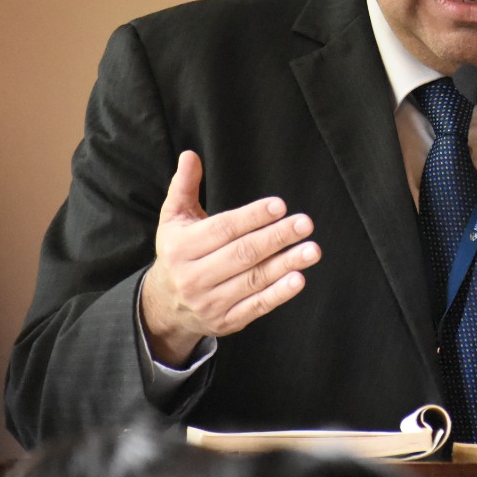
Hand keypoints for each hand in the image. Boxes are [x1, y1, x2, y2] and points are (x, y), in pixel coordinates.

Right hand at [138, 150, 321, 365]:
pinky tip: (298, 278)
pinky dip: (278, 294)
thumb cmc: (177, 252)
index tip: (279, 206)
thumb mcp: (173, 219)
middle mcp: (194, 277)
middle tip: (305, 223)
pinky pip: (256, 306)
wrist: (164, 307)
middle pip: (242, 254)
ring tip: (311, 249)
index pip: (222, 230)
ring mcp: (210, 302)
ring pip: (253, 280)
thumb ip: (184, 186)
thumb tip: (190, 155)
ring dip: (285, 264)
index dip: (252, 217)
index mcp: (180, 248)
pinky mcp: (226, 321)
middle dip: (276, 238)